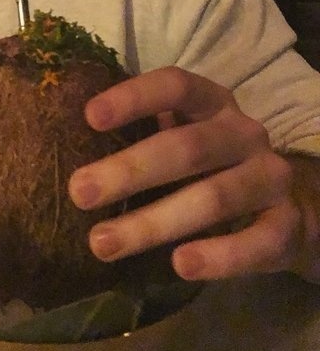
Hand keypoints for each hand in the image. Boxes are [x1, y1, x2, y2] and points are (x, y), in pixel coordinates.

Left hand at [68, 67, 306, 280]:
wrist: (287, 204)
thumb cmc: (209, 163)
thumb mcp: (181, 136)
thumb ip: (140, 135)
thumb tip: (63, 145)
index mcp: (211, 102)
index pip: (174, 85)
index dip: (133, 98)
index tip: (89, 117)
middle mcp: (243, 133)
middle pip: (187, 147)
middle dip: (129, 170)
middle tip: (79, 192)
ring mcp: (269, 177)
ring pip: (213, 198)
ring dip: (154, 222)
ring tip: (103, 242)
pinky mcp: (287, 225)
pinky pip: (256, 242)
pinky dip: (219, 255)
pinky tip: (180, 264)